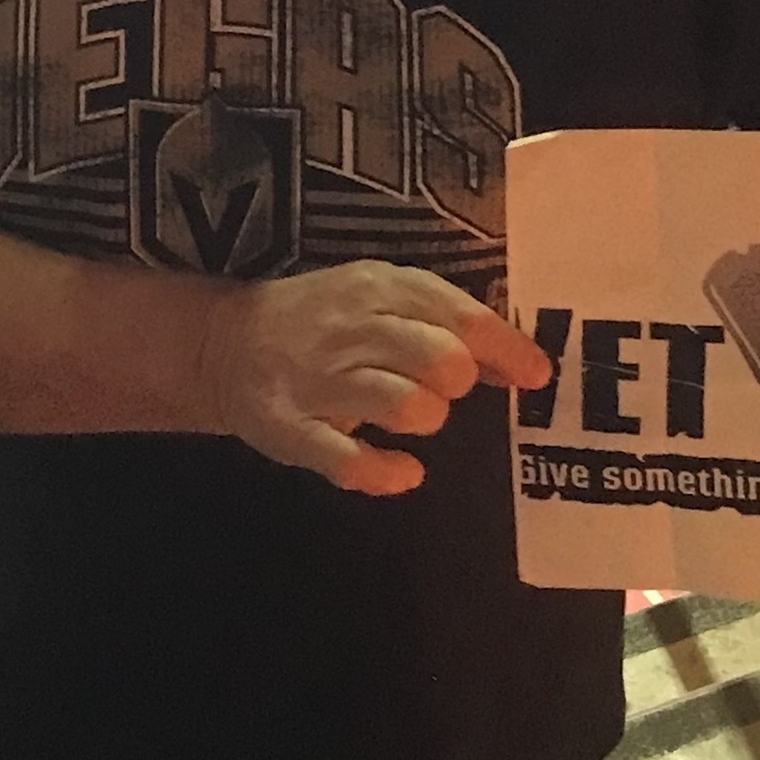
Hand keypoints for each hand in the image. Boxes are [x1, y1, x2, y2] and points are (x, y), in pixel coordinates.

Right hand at [198, 265, 551, 498]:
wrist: (222, 344)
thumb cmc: (321, 323)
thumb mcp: (378, 302)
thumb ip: (444, 326)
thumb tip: (519, 363)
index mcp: (378, 288)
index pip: (458, 314)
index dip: (505, 349)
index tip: (536, 377)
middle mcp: (350, 329)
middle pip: (438, 358)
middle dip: (455, 382)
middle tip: (441, 389)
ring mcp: (318, 381)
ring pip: (403, 405)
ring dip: (425, 419)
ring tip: (413, 417)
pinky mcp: (292, 430)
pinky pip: (350, 461)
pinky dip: (385, 471)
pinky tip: (401, 471)